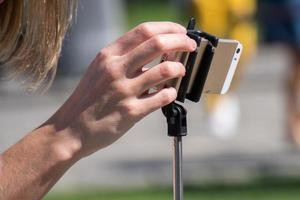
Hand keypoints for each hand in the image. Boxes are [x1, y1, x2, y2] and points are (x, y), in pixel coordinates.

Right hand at [51, 22, 196, 157]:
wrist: (71, 129)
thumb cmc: (88, 99)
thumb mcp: (99, 71)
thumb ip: (123, 59)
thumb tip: (154, 52)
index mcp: (108, 55)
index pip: (144, 30)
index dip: (168, 28)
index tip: (180, 31)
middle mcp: (116, 69)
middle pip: (157, 44)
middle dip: (181, 41)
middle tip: (191, 45)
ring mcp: (124, 90)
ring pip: (164, 70)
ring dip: (179, 68)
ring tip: (181, 71)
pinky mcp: (131, 112)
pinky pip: (162, 97)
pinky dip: (171, 92)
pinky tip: (170, 93)